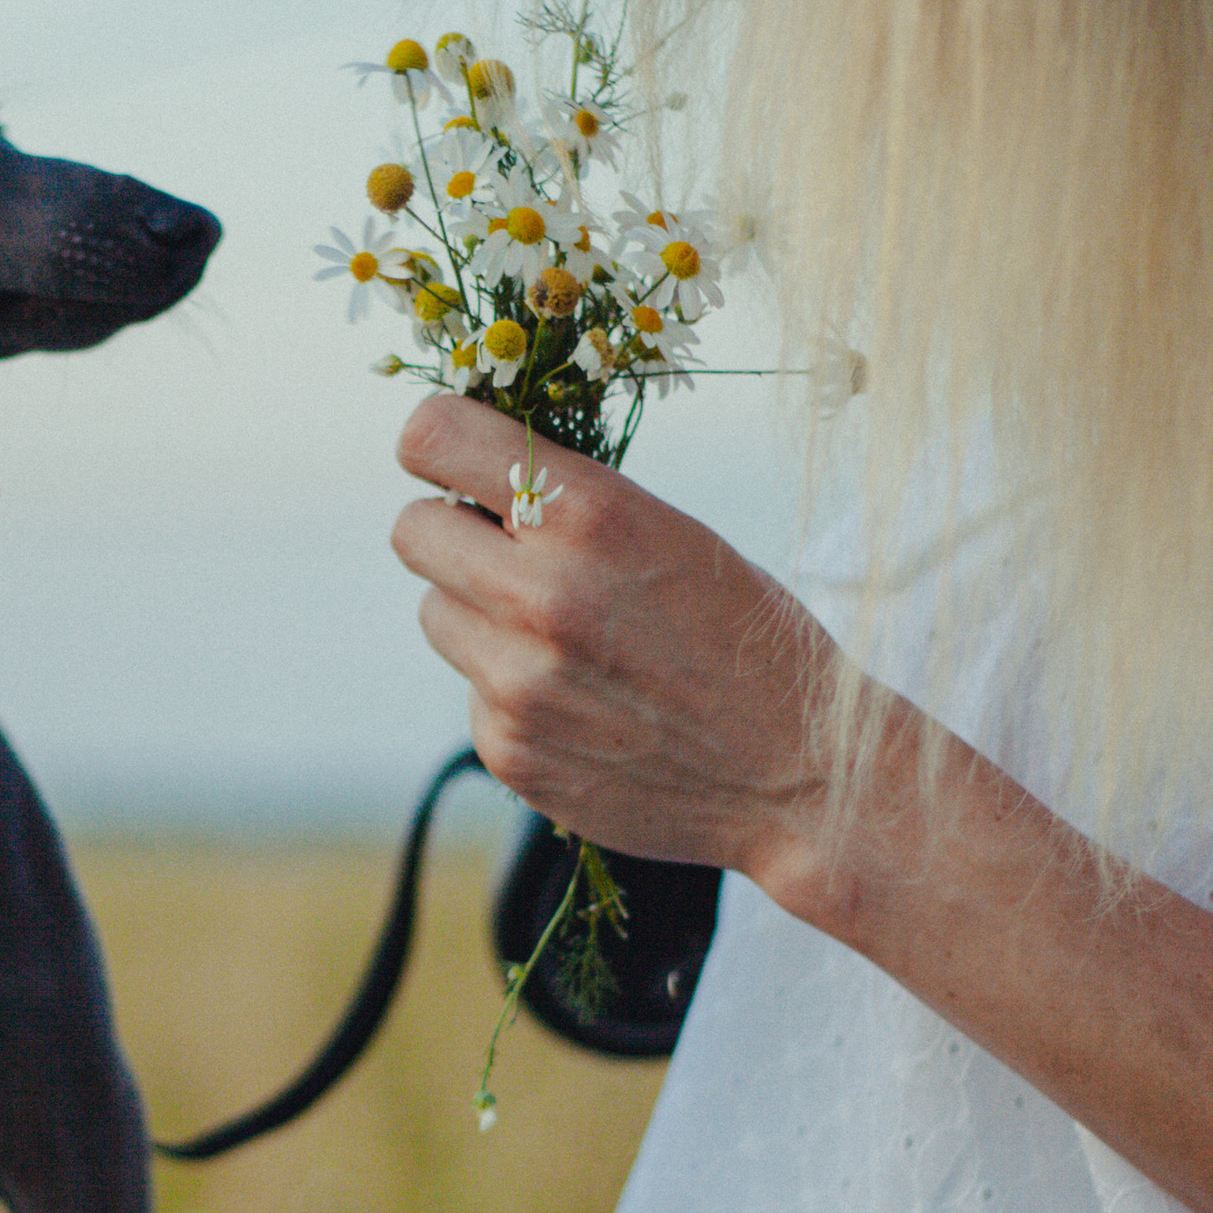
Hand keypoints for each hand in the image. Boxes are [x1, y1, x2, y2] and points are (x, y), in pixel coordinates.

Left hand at [390, 392, 833, 882]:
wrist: (800, 775)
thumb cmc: (746, 638)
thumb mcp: (673, 532)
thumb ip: (567, 502)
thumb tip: (468, 475)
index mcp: (590, 514)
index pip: (431, 436)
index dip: (436, 447)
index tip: (454, 466)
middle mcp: (540, 593)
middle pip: (412, 530)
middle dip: (453, 535)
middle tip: (508, 555)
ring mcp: (516, 680)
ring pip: (434, 613)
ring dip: (481, 617)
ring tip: (566, 640)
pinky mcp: (507, 749)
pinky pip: (470, 692)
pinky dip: (510, 693)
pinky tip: (584, 704)